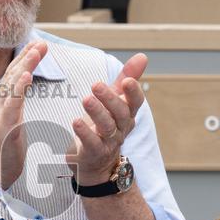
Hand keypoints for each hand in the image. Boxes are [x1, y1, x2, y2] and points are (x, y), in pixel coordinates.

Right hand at [0, 41, 47, 190]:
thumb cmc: (5, 147)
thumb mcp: (12, 119)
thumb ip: (16, 101)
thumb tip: (25, 83)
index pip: (12, 74)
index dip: (24, 58)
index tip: (37, 44)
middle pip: (12, 74)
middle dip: (27, 56)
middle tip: (42, 43)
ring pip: (11, 84)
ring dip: (24, 65)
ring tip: (36, 51)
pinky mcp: (3, 126)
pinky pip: (12, 104)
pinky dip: (19, 88)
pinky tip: (26, 75)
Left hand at [65, 53, 146, 184]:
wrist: (96, 162)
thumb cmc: (105, 125)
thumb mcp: (115, 101)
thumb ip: (126, 79)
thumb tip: (143, 56)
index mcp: (127, 114)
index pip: (135, 103)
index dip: (133, 92)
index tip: (127, 81)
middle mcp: (121, 128)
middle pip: (120, 113)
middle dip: (110, 99)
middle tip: (96, 85)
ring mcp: (108, 142)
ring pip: (107, 127)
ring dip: (97, 112)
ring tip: (86, 99)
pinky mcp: (93, 153)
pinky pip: (91, 143)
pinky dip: (84, 132)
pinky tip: (76, 122)